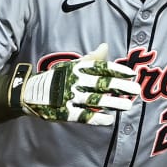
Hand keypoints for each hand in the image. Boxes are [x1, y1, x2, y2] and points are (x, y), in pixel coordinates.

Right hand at [11, 43, 140, 125]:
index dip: (117, 70)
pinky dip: (96, 118)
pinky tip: (109, 120)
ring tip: (127, 105)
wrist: (30, 92)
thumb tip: (106, 46)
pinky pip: (82, 115)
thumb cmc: (57, 78)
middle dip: (119, 86)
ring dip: (112, 102)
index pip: (100, 67)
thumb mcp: (72, 65)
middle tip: (136, 90)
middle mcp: (74, 81)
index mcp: (77, 68)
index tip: (132, 73)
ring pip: (94, 100)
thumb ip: (91, 58)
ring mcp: (69, 97)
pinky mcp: (64, 112)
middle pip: (100, 83)